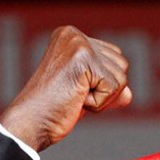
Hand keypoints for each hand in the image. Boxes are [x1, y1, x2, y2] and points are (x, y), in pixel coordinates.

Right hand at [0, 25, 132, 151]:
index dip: (102, 84)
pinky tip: (75, 100)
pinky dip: (99, 103)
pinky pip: (114, 88)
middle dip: (105, 90)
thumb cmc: (53, 110)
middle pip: (122, 65)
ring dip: (102, 97)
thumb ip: (109, 87)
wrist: (30, 124)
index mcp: (71, 36)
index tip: (74, 90)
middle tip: (73, 95)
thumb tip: (129, 94)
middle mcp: (74, 34)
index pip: (114, 59)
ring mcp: (78, 44)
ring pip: (121, 77)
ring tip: (74, 97)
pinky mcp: (83, 59)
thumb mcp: (87, 94)